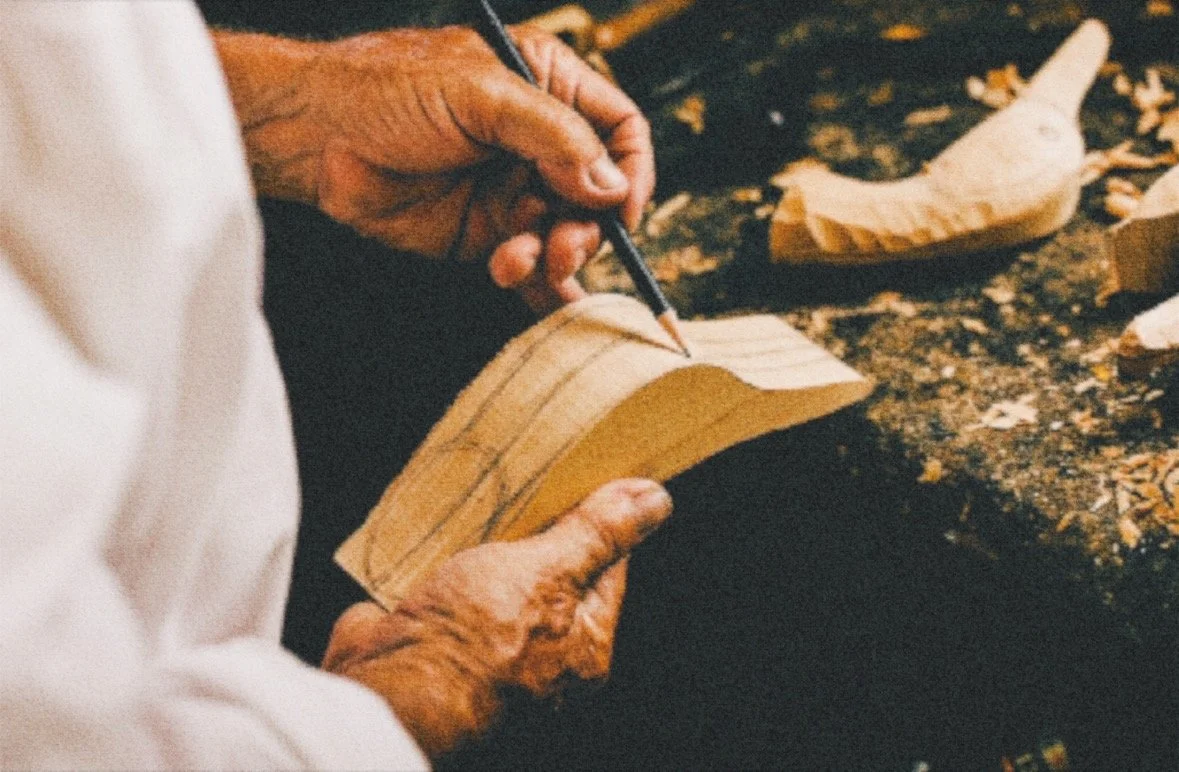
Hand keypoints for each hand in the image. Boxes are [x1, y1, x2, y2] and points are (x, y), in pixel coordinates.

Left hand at [214, 26, 655, 310]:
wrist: (315, 136)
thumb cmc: (383, 89)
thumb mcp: (478, 93)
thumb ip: (552, 136)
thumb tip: (610, 184)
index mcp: (546, 86)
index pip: (620, 130)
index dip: (631, 171)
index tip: (621, 207)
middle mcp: (537, 142)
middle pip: (600, 195)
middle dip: (586, 226)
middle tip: (561, 244)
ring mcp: (514, 189)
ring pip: (568, 235)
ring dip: (553, 256)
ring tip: (518, 260)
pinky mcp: (487, 232)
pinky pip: (532, 265)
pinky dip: (541, 287)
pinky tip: (542, 298)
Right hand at [321, 479, 671, 759]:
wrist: (388, 690)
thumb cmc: (473, 646)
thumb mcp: (549, 572)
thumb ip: (598, 536)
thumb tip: (654, 502)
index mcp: (583, 648)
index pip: (609, 570)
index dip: (602, 521)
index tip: (592, 477)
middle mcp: (540, 656)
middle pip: (551, 571)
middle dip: (538, 527)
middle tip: (531, 481)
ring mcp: (486, 648)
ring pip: (498, 577)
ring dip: (489, 540)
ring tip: (484, 499)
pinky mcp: (437, 635)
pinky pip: (451, 584)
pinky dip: (446, 556)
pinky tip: (442, 526)